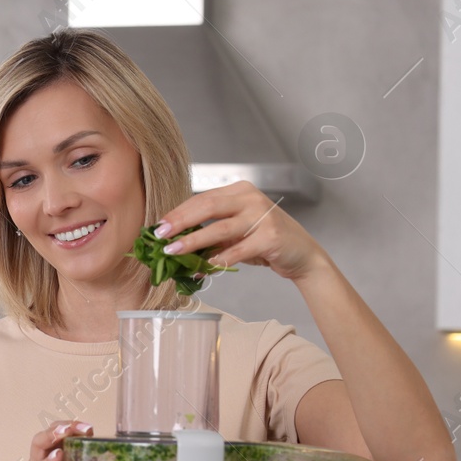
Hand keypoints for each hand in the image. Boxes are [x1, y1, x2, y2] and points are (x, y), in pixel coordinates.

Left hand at [155, 181, 330, 283]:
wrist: (303, 255)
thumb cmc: (265, 241)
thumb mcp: (236, 232)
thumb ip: (211, 233)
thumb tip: (174, 243)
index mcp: (240, 191)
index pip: (202, 198)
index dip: (178, 212)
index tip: (158, 225)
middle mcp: (251, 199)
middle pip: (207, 207)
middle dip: (180, 222)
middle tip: (160, 235)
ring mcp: (262, 216)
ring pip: (219, 229)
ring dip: (192, 242)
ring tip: (172, 252)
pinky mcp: (270, 237)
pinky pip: (236, 251)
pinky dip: (217, 262)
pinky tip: (201, 269)